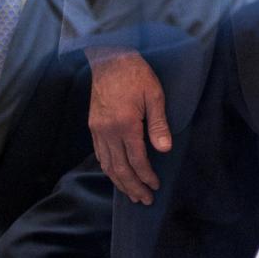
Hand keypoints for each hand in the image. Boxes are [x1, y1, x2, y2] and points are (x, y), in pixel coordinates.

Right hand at [87, 48, 170, 204]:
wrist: (109, 57)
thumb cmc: (136, 73)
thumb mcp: (154, 94)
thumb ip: (159, 124)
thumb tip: (165, 149)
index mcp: (126, 124)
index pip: (137, 160)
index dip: (147, 176)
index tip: (155, 186)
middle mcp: (109, 131)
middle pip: (120, 169)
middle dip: (133, 187)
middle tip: (144, 200)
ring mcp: (98, 130)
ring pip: (107, 165)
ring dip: (119, 182)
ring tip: (131, 194)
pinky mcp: (93, 126)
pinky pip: (100, 154)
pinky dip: (108, 168)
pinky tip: (115, 174)